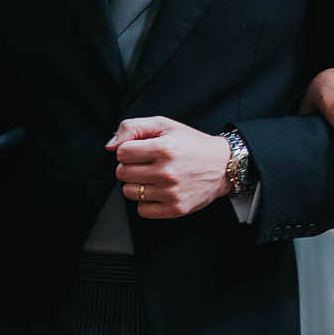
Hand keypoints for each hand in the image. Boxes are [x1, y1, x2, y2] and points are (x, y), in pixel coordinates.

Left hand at [108, 117, 228, 218]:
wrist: (223, 166)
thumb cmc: (192, 144)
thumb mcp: (165, 125)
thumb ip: (133, 127)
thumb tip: (110, 146)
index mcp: (164, 148)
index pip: (122, 152)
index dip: (128, 150)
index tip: (141, 150)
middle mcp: (167, 172)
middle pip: (122, 173)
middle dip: (130, 166)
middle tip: (146, 164)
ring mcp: (171, 192)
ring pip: (129, 192)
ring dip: (136, 184)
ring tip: (153, 177)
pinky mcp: (175, 208)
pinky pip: (142, 210)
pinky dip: (146, 201)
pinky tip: (158, 191)